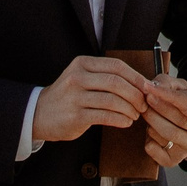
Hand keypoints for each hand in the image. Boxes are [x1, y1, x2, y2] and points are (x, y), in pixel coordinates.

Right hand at [31, 54, 149, 144]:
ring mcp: (75, 97)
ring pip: (112, 100)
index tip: (148, 87)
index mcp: (82, 64)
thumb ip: (105, 76)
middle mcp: (78, 77)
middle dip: (135, 94)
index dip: (136, 76)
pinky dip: (120, 119)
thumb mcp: (82, 77)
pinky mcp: (75, 116)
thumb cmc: (68, 96)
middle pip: (116, 82)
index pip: (116, 66)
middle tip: (144, 104)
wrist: (38, 114)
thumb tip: (140, 82)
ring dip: (130, 109)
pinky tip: (126, 122)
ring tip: (136, 114)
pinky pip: (105, 116)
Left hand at [140, 73, 186, 167]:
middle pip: (172, 129)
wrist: (174, 115)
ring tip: (147, 116)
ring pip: (165, 139)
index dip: (162, 103)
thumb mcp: (174, 85)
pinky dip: (150, 145)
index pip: (182, 113)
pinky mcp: (175, 159)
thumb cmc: (175, 98)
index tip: (149, 95)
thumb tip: (153, 88)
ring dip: (150, 126)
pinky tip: (149, 136)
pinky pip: (160, 155)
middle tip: (143, 104)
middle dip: (153, 115)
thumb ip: (164, 83)